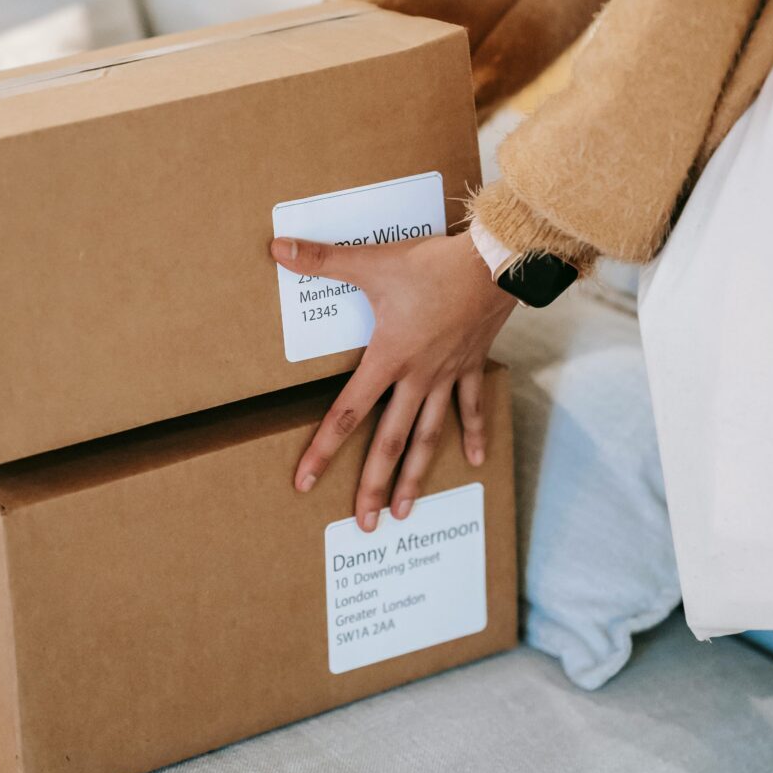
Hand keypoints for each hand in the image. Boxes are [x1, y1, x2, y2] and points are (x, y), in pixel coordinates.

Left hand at [270, 231, 514, 531]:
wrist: (494, 262)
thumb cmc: (433, 264)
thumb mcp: (372, 262)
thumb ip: (323, 260)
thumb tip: (277, 249)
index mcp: (389, 359)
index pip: (348, 413)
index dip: (324, 449)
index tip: (306, 483)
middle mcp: (418, 377)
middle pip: (391, 441)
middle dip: (374, 484)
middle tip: (365, 524)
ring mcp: (448, 375)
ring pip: (429, 436)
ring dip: (416, 475)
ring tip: (405, 512)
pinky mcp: (472, 364)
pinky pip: (472, 407)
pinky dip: (473, 433)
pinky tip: (474, 462)